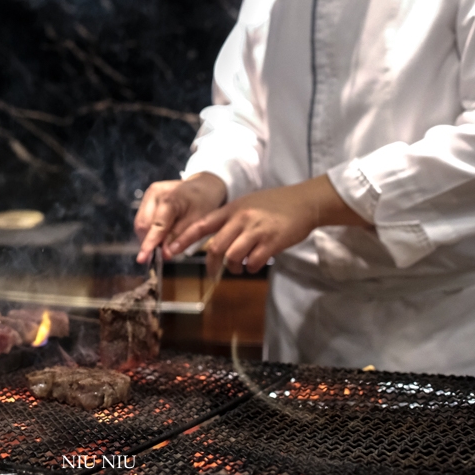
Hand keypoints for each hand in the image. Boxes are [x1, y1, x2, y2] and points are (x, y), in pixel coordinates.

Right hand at [134, 173, 226, 263]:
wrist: (203, 186)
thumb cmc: (204, 203)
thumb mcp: (198, 221)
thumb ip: (180, 237)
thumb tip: (165, 254)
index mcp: (170, 198)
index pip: (156, 226)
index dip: (149, 244)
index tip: (142, 259)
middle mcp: (155, 193)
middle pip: (143, 225)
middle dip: (149, 242)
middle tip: (161, 254)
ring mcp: (149, 193)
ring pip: (140, 223)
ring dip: (149, 237)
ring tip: (163, 245)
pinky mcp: (147, 197)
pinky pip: (143, 219)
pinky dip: (150, 230)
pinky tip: (161, 235)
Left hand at [169, 175, 370, 274]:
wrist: (304, 202)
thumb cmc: (274, 204)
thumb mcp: (247, 203)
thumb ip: (230, 219)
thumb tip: (213, 239)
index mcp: (232, 209)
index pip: (202, 224)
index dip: (184, 238)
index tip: (171, 249)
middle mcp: (241, 219)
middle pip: (216, 247)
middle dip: (212, 263)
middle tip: (214, 272)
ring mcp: (256, 230)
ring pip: (233, 256)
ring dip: (233, 267)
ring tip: (238, 267)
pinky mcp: (272, 242)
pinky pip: (253, 262)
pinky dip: (251, 267)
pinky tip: (254, 264)